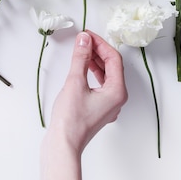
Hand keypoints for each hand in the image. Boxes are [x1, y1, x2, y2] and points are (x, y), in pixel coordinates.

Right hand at [48, 30, 127, 153]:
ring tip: (82, 51)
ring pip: (106, 77)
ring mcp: (108, 105)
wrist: (63, 145)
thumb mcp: (75, 82)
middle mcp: (117, 99)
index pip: (114, 59)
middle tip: (84, 40)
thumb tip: (84, 40)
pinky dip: (92, 74)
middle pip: (112, 67)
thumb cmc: (70, 119)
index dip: (101, 44)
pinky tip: (82, 69)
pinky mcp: (98, 109)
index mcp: (117, 91)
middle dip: (98, 51)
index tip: (87, 35)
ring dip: (95, 62)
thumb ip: (81, 58)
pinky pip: (100, 86)